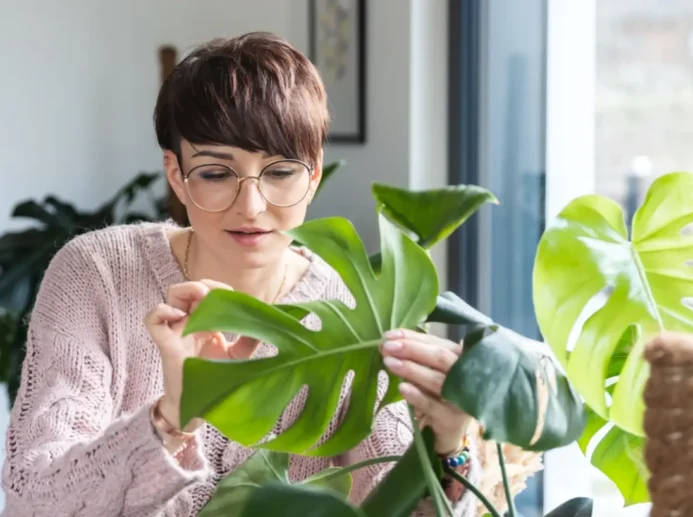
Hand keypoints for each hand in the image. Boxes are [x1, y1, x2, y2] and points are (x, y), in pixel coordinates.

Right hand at [144, 279, 259, 428]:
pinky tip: (178, 315)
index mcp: (206, 323)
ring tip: (201, 298)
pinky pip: (152, 319)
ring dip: (186, 290)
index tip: (232, 295)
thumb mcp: (238, 357)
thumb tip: (264, 320)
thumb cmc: (215, 381)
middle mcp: (190, 323)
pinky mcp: (165, 343)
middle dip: (203, 285)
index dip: (218, 289)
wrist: (197, 408)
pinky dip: (161, 310)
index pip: (207, 294)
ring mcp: (176, 331)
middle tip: (216, 295)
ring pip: (171, 297)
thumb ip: (249, 340)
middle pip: (190, 290)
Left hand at [380, 328, 471, 455]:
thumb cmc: (437, 396)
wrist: (448, 433)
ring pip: (435, 380)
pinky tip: (402, 387)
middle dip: (412, 349)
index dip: (412, 337)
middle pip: (440, 358)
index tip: (389, 335)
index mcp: (461, 359)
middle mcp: (466, 376)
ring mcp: (461, 398)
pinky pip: (432, 404)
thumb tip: (388, 342)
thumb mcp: (429, 373)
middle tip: (387, 346)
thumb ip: (414, 358)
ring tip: (389, 362)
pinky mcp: (452, 419)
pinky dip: (416, 395)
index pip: (437, 343)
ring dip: (411, 369)